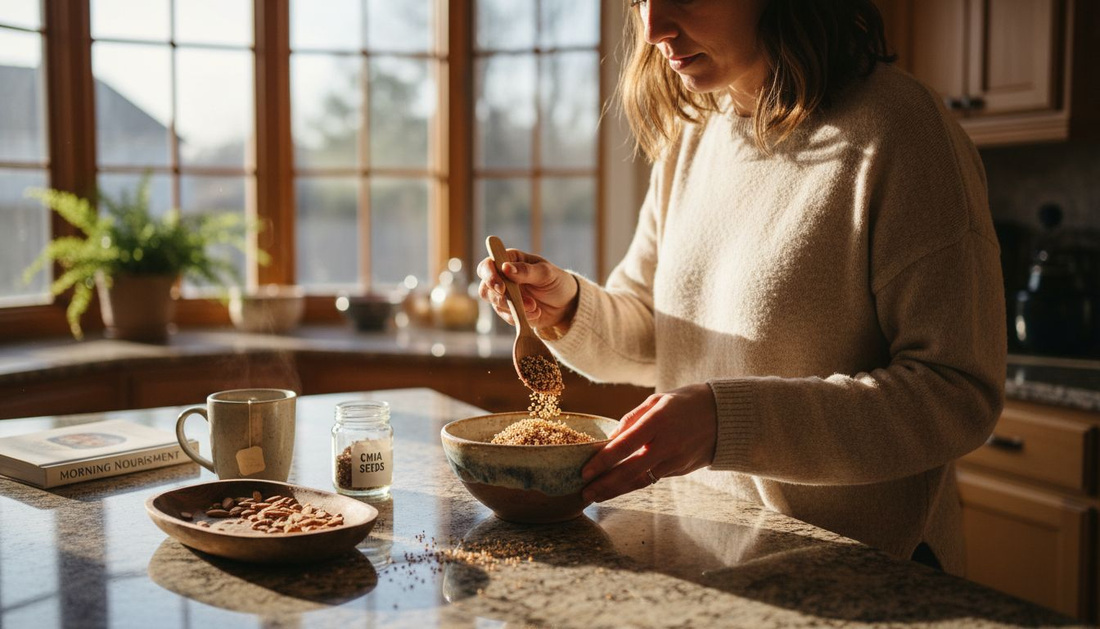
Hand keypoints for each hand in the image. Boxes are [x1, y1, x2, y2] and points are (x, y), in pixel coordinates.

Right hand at [476, 248, 578, 329]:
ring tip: (535, 306)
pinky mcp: (509, 311)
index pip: (488, 265)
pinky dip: (520, 316)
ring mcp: (505, 295)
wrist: (566, 305)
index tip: (502, 288)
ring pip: (495, 303)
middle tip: (518, 302)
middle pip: (486, 287)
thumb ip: (526, 271)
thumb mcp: (546, 273)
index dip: (490, 275)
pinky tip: (536, 313)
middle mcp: (503, 277)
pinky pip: (507, 316)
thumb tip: (506, 268)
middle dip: (500, 297)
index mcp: (510, 261)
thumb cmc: (557, 282)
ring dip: (514, 307)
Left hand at [581, 383, 717, 502]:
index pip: (626, 445)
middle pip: (631, 471)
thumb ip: (631, 419)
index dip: (603, 460)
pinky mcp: (680, 470)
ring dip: (616, 490)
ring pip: (641, 480)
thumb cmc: (686, 403)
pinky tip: (617, 487)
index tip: (585, 471)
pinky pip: (652, 478)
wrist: (726, 417)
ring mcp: (676, 460)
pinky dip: (634, 484)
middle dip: (605, 485)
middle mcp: (667, 444)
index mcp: (659, 421)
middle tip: (584, 493)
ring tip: (595, 495)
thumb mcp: (658, 400)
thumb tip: (610, 439)